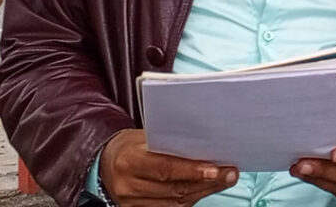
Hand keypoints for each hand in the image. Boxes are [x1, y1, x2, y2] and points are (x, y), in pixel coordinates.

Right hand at [99, 129, 237, 206]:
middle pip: (174, 188)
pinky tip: (204, 189)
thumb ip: (171, 142)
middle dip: (207, 181)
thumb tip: (206, 144)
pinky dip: (190, 198)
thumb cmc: (130, 145)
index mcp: (129, 160)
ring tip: (223, 180)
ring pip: (175, 201)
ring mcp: (131, 202)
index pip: (165, 168)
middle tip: (229, 173)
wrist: (106, 161)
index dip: (192, 170)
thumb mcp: (145, 136)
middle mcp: (128, 185)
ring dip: (203, 191)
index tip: (216, 169)